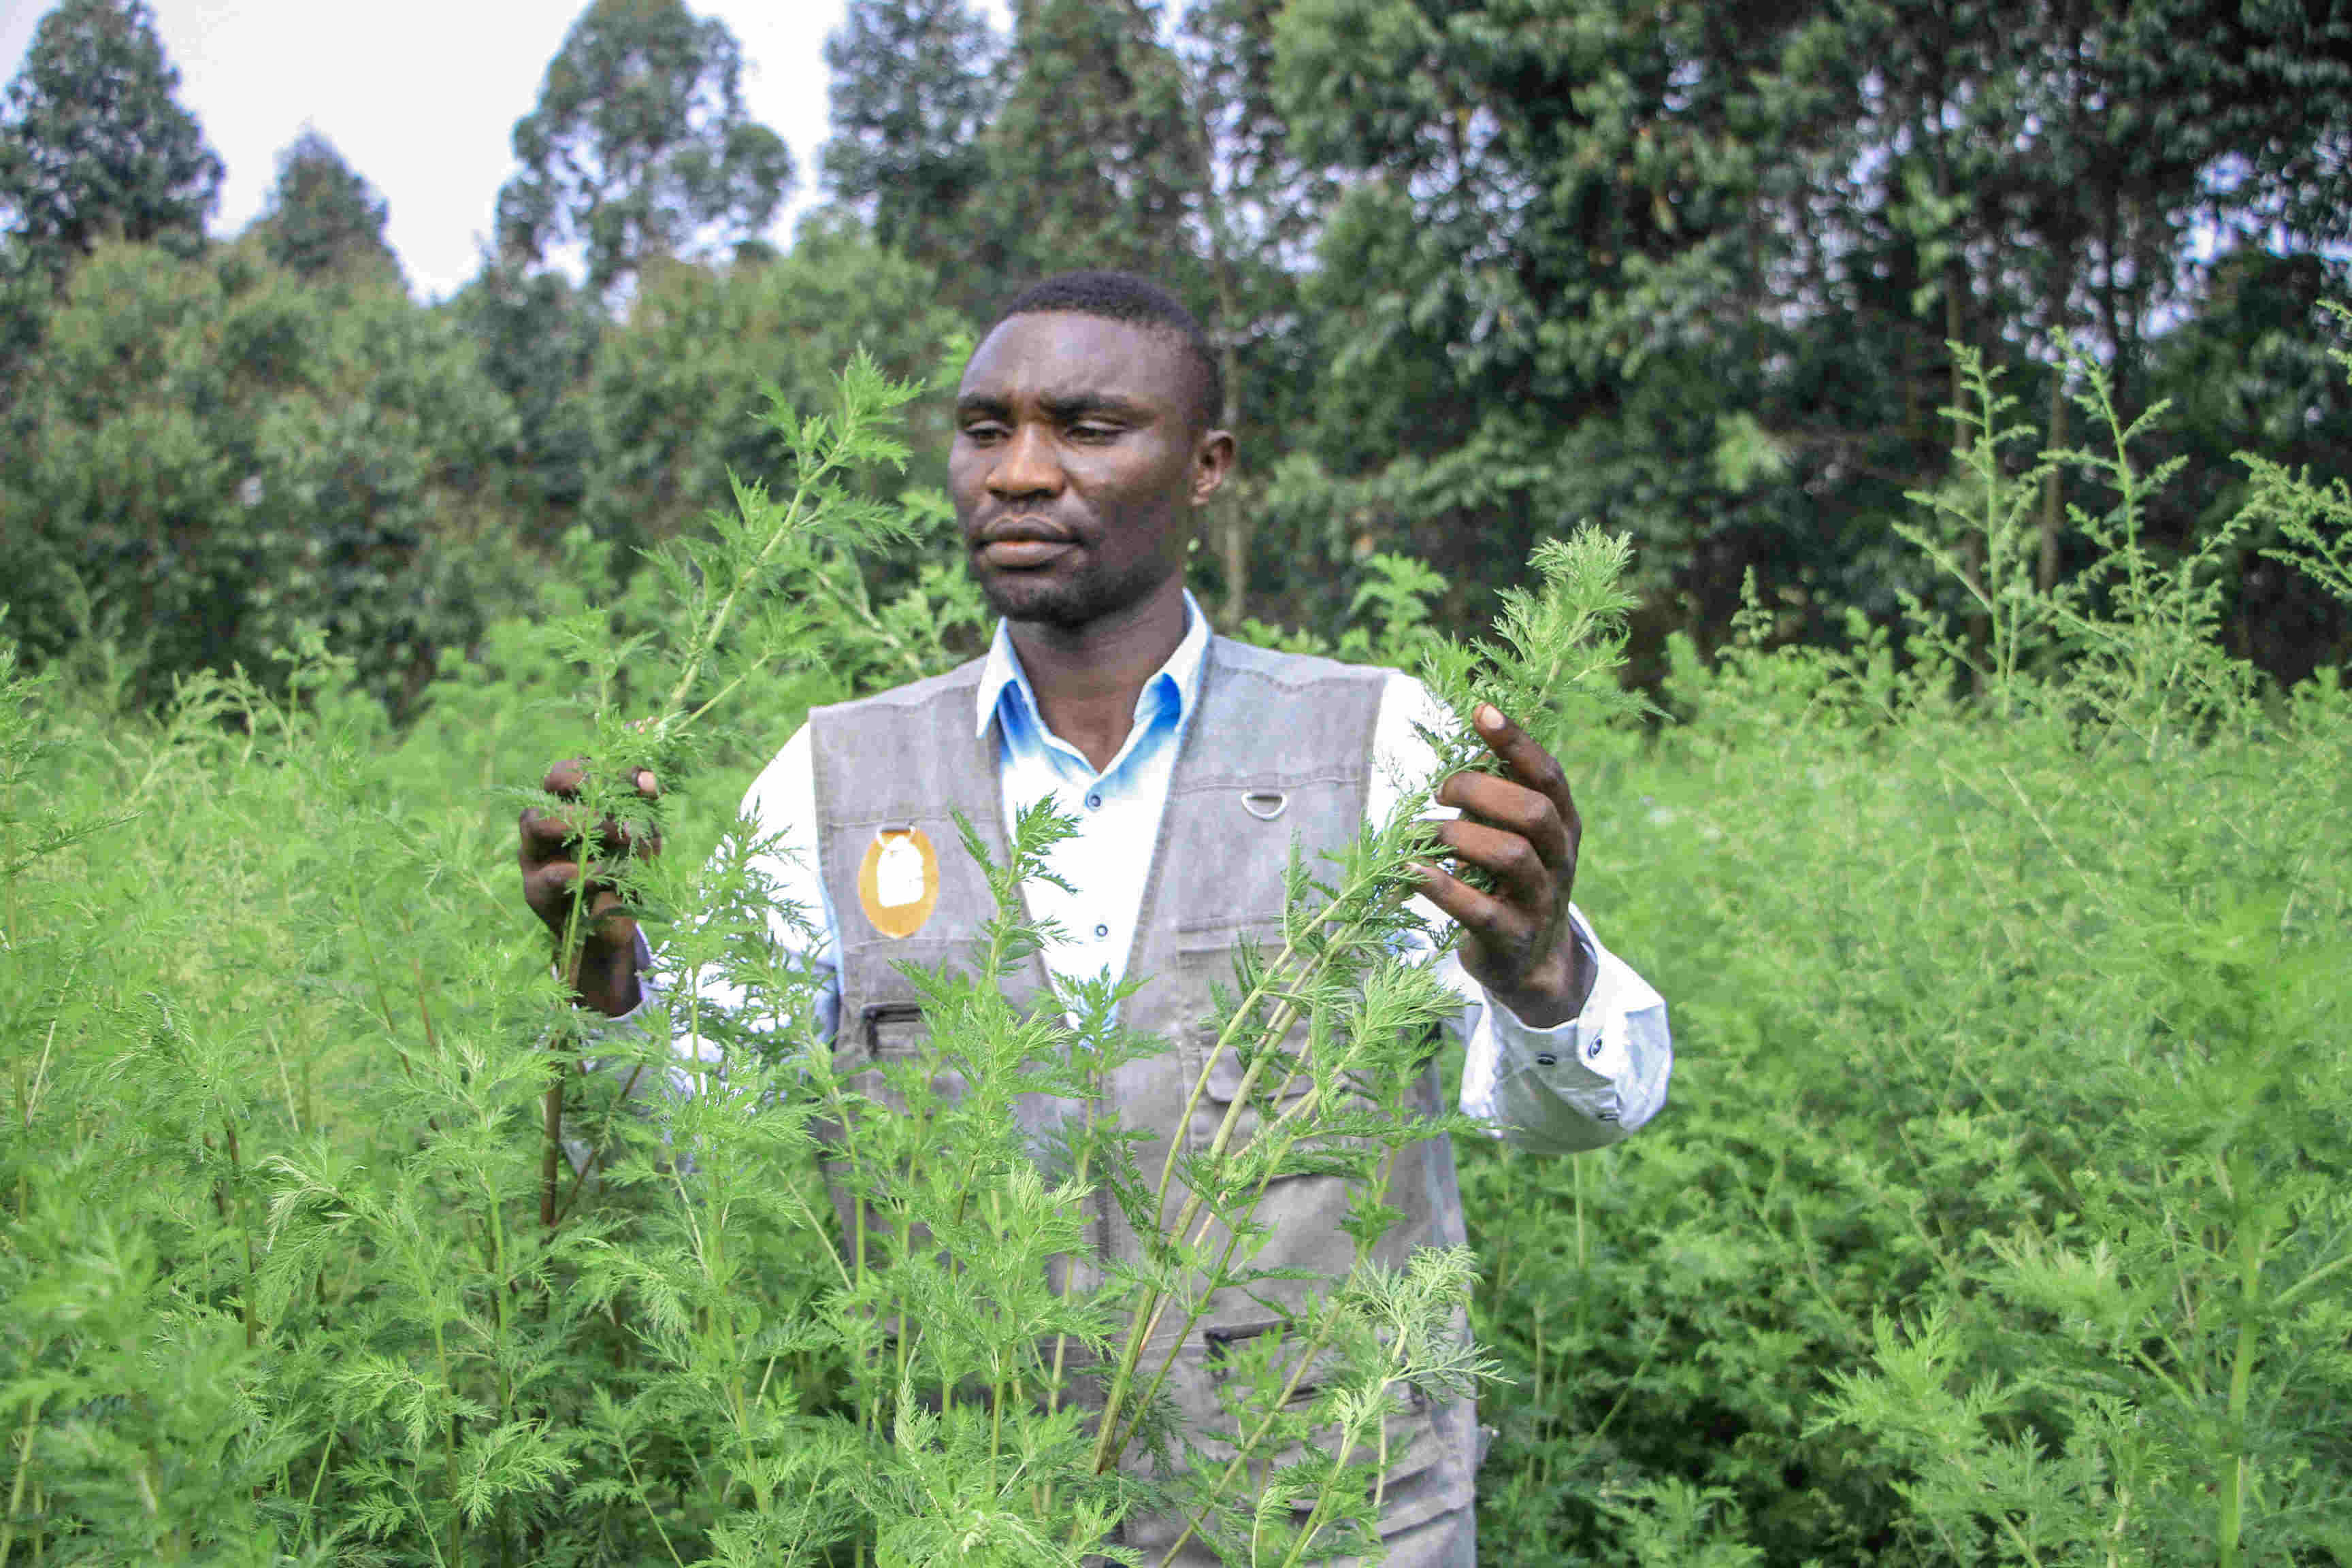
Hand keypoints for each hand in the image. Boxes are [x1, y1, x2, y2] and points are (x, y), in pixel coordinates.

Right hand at [517, 758, 661, 1015]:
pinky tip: (609, 872)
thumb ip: (645, 808)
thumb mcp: (643, 838)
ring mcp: (533, 852)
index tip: (649, 783)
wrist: (610, 931)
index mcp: (572, 800)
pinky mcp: (534, 889)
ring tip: (621, 833)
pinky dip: (585, 872)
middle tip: (627, 806)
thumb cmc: (625, 873)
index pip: (581, 763)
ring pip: (539, 820)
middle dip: (592, 786)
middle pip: (554, 779)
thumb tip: (649, 780)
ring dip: (583, 822)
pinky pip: (551, 874)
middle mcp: (547, 817)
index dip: (613, 767)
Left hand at [1414, 704, 1595, 1029]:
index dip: (1516, 741)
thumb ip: (1496, 799)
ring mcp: (1540, 902)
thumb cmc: (1510, 883)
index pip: (1548, 774)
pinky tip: (1410, 870)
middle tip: (1442, 791)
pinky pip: (1480, 910)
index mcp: (1562, 825)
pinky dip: (1441, 886)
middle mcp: (1559, 860)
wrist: (1532, 965)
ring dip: (1460, 836)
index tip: (1481, 711)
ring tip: (1426, 833)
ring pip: (1511, 855)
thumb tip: (1457, 748)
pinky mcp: (1512, 938)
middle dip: (1482, 790)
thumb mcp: (1514, 837)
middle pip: (1534, 811)